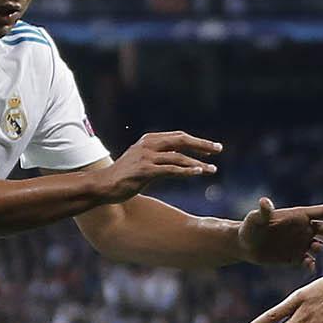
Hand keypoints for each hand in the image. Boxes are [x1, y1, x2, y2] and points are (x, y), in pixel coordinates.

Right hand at [95, 131, 220, 202]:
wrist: (103, 186)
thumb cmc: (124, 176)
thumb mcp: (142, 161)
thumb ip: (158, 157)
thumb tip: (178, 160)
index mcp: (149, 140)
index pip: (178, 136)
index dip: (196, 141)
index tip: (212, 148)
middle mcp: (148, 145)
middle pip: (181, 140)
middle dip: (202, 145)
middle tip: (219, 150)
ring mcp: (146, 157)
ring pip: (178, 156)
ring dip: (198, 163)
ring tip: (213, 170)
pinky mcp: (144, 171)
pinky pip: (170, 169)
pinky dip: (186, 170)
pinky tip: (198, 173)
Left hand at [236, 201, 322, 267]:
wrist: (243, 245)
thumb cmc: (249, 227)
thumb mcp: (255, 219)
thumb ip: (263, 212)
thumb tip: (265, 203)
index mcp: (299, 216)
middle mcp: (304, 229)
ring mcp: (302, 243)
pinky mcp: (297, 257)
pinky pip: (314, 262)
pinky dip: (322, 267)